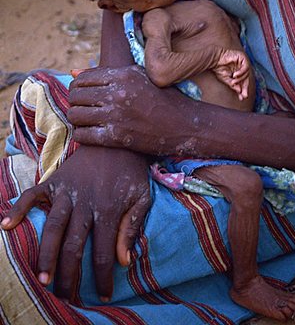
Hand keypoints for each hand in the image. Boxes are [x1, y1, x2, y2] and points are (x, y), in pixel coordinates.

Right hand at [0, 146, 150, 301]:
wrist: (116, 138)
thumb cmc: (131, 170)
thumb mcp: (142, 196)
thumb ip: (132, 227)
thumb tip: (122, 260)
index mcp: (109, 209)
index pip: (103, 252)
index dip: (103, 277)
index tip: (103, 294)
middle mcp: (85, 202)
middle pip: (73, 245)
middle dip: (68, 275)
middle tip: (64, 295)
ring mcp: (67, 190)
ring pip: (53, 227)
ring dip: (46, 253)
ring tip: (42, 277)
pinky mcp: (55, 180)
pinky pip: (33, 194)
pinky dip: (19, 209)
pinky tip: (6, 225)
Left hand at [67, 65, 194, 155]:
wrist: (184, 125)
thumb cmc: (163, 98)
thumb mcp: (139, 76)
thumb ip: (107, 73)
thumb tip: (73, 72)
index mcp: (122, 75)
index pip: (82, 78)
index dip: (78, 86)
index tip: (83, 93)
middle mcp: (117, 93)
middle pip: (75, 96)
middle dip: (75, 102)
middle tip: (83, 108)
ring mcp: (115, 116)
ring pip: (75, 115)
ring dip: (77, 119)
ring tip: (85, 120)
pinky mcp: (116, 137)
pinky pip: (83, 135)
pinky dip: (82, 135)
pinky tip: (90, 133)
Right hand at [214, 49, 250, 100]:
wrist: (214, 59)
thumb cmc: (219, 68)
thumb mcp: (226, 79)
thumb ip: (233, 85)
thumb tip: (240, 91)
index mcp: (238, 72)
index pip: (243, 82)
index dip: (243, 90)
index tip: (242, 98)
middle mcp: (242, 67)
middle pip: (247, 78)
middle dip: (245, 87)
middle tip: (244, 94)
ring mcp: (243, 62)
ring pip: (246, 74)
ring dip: (240, 79)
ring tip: (233, 82)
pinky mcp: (243, 57)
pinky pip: (245, 67)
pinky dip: (241, 72)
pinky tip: (235, 75)